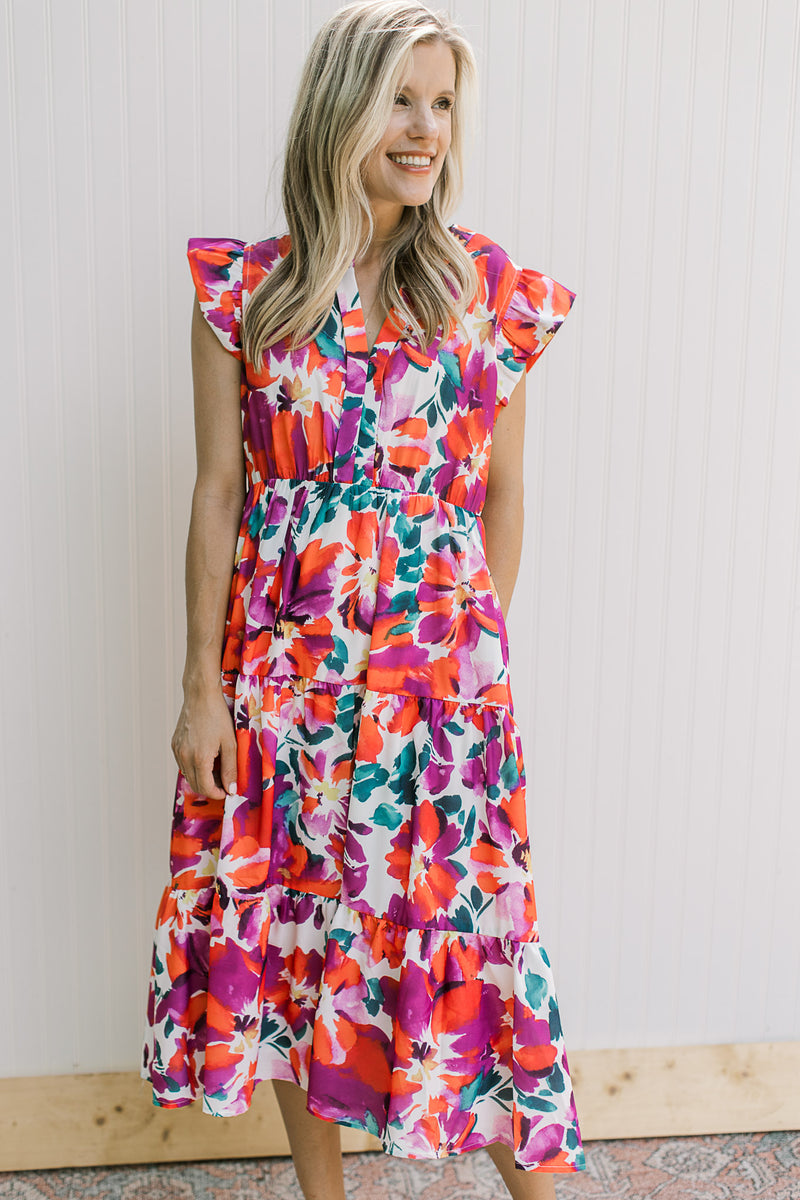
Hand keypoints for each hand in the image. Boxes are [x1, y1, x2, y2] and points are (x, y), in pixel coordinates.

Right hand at [171, 684, 236, 799]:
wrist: (200, 696)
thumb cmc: (217, 716)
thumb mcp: (230, 743)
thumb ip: (231, 768)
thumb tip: (231, 788)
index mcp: (199, 758)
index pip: (206, 788)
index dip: (218, 794)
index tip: (228, 791)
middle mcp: (184, 756)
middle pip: (195, 785)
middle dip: (211, 788)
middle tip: (225, 782)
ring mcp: (177, 750)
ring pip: (188, 775)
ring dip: (202, 778)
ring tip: (217, 768)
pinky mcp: (174, 745)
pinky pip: (183, 764)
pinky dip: (194, 767)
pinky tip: (206, 757)